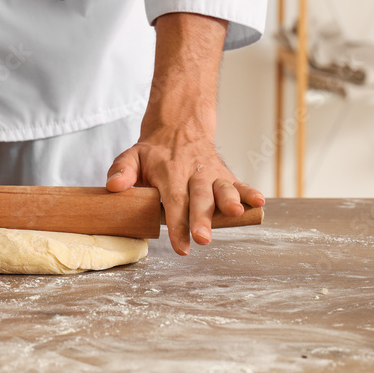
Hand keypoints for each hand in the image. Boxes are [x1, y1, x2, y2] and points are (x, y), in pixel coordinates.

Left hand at [106, 125, 263, 254]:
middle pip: (199, 197)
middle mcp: (193, 172)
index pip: (173, 200)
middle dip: (202, 218)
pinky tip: (260, 202)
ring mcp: (211, 173)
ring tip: (236, 213)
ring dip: (230, 200)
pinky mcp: (225, 174)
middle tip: (204, 238)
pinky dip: (249, 192)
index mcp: (169, 171)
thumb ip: (122, 170)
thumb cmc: (153, 152)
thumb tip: (113, 186)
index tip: (181, 246)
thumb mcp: (132, 155)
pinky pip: (239, 183)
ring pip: (222, 187)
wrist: (179, 126)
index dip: (178, 224)